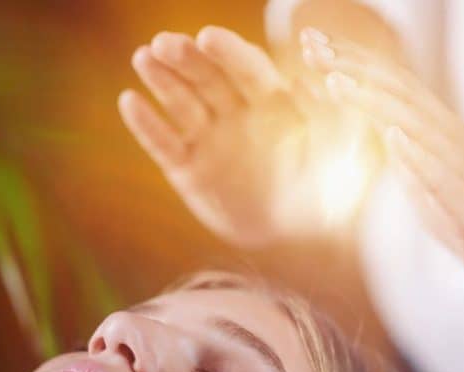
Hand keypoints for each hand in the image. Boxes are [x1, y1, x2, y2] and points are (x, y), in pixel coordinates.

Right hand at [118, 27, 369, 246]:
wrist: (298, 242)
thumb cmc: (323, 194)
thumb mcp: (335, 154)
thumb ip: (322, 119)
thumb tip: (305, 80)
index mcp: (270, 102)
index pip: (246, 68)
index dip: (227, 52)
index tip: (207, 37)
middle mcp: (235, 114)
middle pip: (207, 78)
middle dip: (186, 58)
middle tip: (163, 43)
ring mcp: (209, 140)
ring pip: (181, 102)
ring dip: (161, 79)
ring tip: (142, 57)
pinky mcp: (187, 170)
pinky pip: (163, 143)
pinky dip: (146, 124)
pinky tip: (129, 101)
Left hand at [302, 30, 463, 295]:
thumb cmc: (461, 206)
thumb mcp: (418, 169)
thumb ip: (395, 143)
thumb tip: (370, 124)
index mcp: (431, 124)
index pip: (388, 82)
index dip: (351, 59)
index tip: (310, 41)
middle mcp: (445, 131)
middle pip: (395, 88)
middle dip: (352, 65)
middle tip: (312, 45)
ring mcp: (456, 160)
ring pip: (412, 120)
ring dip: (372, 99)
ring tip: (336, 81)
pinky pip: (441, 170)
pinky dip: (416, 152)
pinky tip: (393, 136)